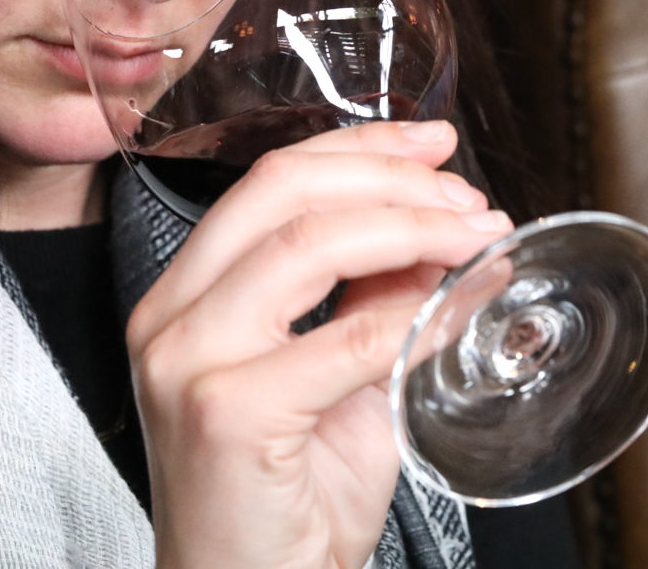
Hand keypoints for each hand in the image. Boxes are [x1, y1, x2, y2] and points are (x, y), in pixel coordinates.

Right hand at [127, 120, 512, 568]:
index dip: (362, 146)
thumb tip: (443, 231)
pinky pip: (346, 338)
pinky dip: (419, 315)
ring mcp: (188, 360)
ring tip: (476, 238)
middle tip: (468, 195)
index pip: (272, 180)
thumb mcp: (343, 380)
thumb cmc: (288, 505)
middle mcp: (171, 316)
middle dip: (393, 176)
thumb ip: (377, 300)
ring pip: (310, 241)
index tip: (433, 142)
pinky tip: (461, 310)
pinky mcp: (226, 411)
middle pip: (285, 189)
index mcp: (187, 297)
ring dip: (414, 227)